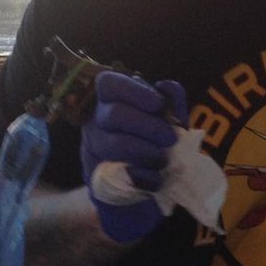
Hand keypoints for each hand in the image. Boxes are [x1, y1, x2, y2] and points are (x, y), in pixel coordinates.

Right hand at [80, 71, 187, 243]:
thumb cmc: (154, 141)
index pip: (108, 83)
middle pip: (114, 115)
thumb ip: (172, 102)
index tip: (158, 104)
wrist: (141, 181)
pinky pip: (116, 173)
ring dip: (146, 152)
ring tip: (164, 159)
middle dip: (148, 127)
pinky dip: (142, 177)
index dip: (134, 92)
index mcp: (111, 99)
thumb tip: (167, 87)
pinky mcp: (96, 175)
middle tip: (170, 138)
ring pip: (114, 144)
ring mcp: (93, 147)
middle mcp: (97, 120)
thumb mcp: (167, 120)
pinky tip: (157, 178)